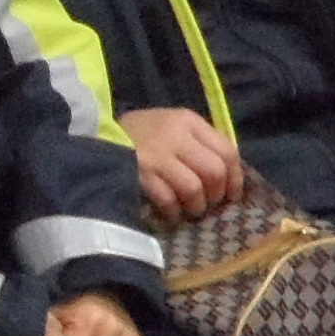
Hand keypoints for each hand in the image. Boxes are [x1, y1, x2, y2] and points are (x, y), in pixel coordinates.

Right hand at [116, 106, 243, 221]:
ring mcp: (156, 155)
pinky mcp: (140, 174)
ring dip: (196, 206)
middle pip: (214, 171)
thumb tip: (227, 176)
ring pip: (194, 188)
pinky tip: (171, 214)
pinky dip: (174, 212)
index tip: (230, 195)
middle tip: (208, 204)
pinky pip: (168, 200)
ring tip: (190, 210)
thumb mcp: (172, 126)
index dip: (234, 178)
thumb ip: (199, 144)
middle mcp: (175, 135)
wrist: (99, 137)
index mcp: (188, 121)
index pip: (227, 150)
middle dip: (216, 194)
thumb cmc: (142, 135)